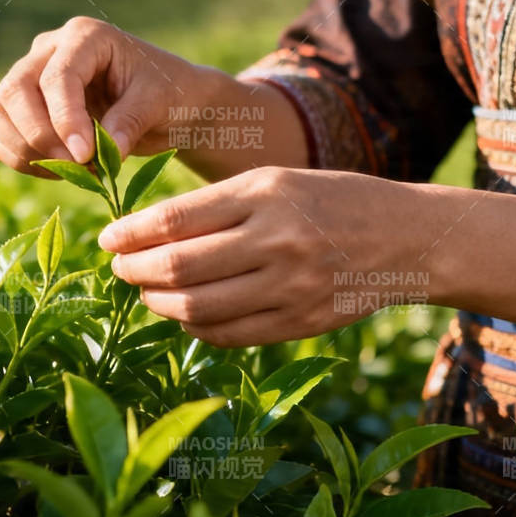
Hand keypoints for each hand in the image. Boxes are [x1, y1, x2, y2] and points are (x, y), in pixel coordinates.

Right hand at [0, 17, 212, 173]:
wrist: (170, 105)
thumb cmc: (170, 93)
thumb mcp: (160, 102)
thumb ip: (131, 121)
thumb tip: (104, 150)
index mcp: (84, 36)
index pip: (56, 77)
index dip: (64, 119)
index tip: (85, 156)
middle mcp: (49, 50)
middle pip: (14, 90)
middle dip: (39, 136)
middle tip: (76, 165)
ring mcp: (30, 77)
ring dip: (25, 149)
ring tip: (71, 169)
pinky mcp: (23, 109)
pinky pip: (0, 136)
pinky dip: (22, 159)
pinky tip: (61, 170)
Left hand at [101, 167, 426, 346]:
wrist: (408, 237)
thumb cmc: (328, 199)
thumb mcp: (275, 181)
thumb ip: (215, 206)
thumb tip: (144, 237)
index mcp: (264, 193)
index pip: (174, 220)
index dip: (129, 234)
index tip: (107, 240)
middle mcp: (276, 240)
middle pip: (178, 267)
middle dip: (134, 272)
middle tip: (119, 269)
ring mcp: (290, 287)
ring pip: (196, 308)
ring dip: (157, 304)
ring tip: (146, 292)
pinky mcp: (301, 323)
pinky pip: (228, 335)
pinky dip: (194, 328)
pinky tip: (184, 315)